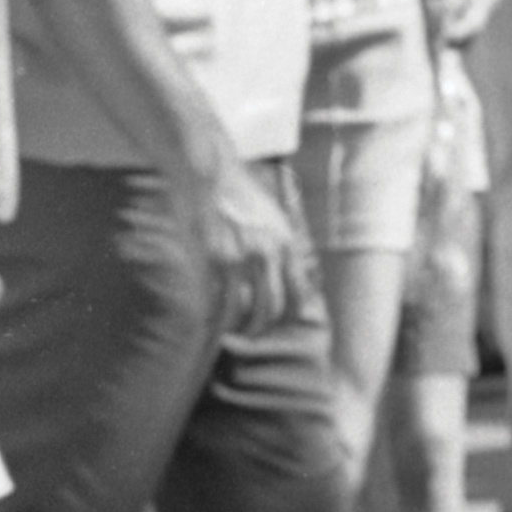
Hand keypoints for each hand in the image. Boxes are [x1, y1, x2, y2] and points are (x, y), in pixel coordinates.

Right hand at [190, 160, 310, 333]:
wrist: (214, 177)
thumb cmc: (245, 201)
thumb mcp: (277, 223)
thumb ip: (287, 252)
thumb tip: (297, 283)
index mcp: (287, 245)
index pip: (298, 296)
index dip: (289, 318)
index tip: (277, 325)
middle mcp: (269, 253)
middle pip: (272, 309)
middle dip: (261, 328)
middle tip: (250, 334)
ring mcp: (241, 257)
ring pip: (245, 311)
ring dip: (238, 329)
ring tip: (231, 332)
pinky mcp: (214, 259)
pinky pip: (219, 301)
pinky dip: (216, 319)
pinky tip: (213, 322)